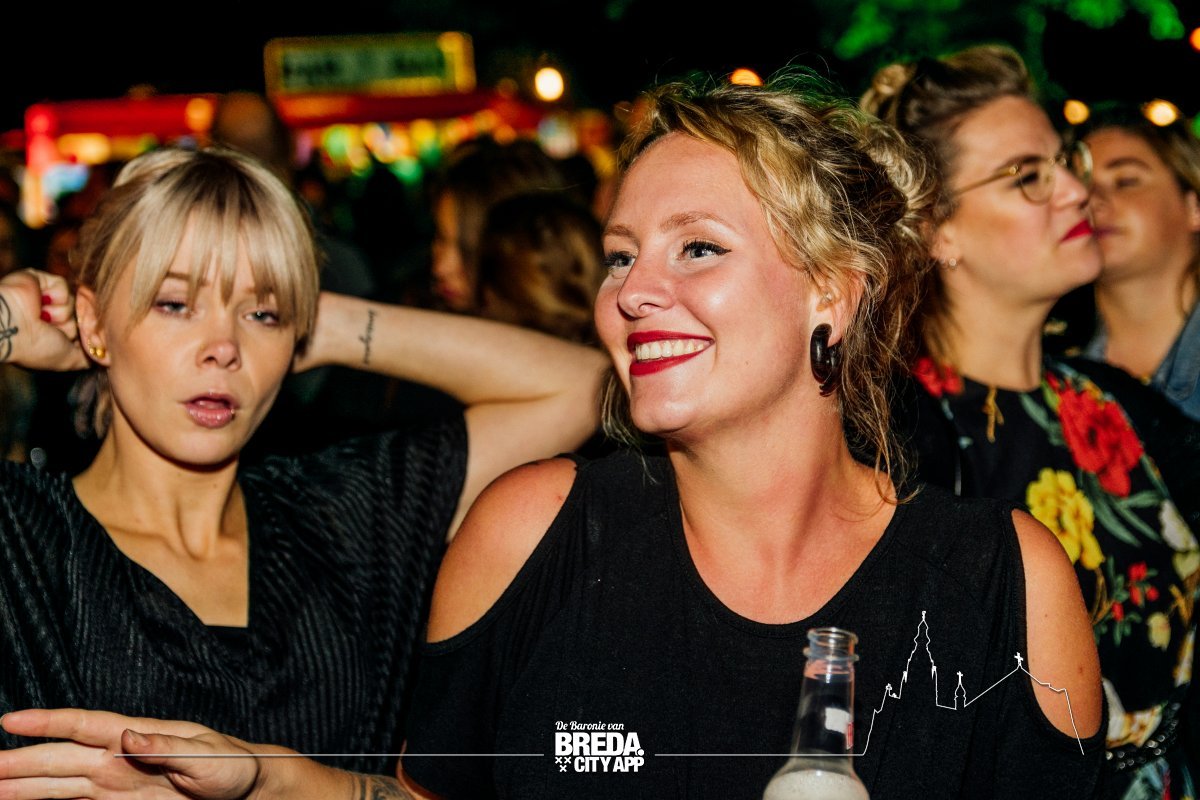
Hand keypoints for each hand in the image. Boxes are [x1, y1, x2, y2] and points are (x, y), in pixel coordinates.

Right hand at [0, 269, 85, 369]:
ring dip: (61, 313)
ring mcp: (47, 298)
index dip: (83, 335)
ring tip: (41, 318)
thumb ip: (87, 357)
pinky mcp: (42, 280)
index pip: (84, 329)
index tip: (75, 341)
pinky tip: (39, 304)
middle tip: (53, 330)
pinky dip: (55, 297)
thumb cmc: (34, 347)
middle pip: (83, 315)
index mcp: (55, 334)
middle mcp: (52, 317)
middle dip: (73, 325)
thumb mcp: (67, 360)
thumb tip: (106, 357)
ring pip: (75, 302)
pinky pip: (64, 287)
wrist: (9, 326)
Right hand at [0, 708, 261, 799]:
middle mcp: (118, 756)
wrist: (246, 788)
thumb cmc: (231, 765)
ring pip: (59, 781)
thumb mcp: (204, 755)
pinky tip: (23, 799)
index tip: (9, 721)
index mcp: (138, 735)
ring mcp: (116, 780)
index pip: (85, 726)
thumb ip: (164, 746)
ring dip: (24, 784)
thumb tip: (128, 734)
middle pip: (60, 757)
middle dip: (19, 761)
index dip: (48, 723)